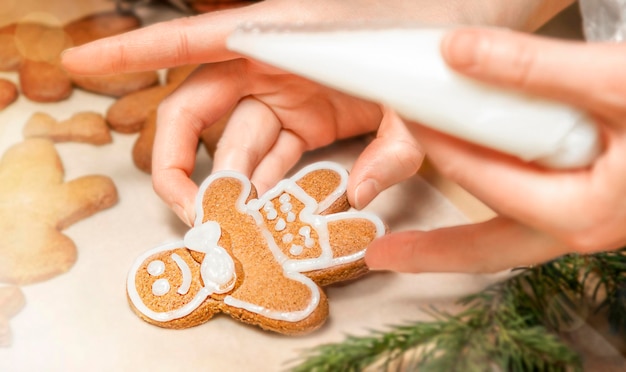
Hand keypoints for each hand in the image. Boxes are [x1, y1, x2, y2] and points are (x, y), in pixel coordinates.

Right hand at [61, 0, 473, 224]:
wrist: (458, 30)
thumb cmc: (423, 38)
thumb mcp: (407, 93)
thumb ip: (390, 147)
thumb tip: (356, 200)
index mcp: (275, 35)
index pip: (188, 42)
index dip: (129, 55)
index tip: (78, 65)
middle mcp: (269, 65)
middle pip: (197, 112)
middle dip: (182, 165)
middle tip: (190, 210)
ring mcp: (287, 95)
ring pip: (234, 144)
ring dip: (230, 186)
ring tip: (232, 225)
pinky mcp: (309, 118)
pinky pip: (272, 154)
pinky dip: (268, 185)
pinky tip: (269, 210)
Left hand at [366, 27, 625, 272]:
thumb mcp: (617, 83)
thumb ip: (534, 71)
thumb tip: (457, 52)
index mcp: (583, 209)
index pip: (484, 175)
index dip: (439, 139)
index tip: (407, 108)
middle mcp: (584, 228)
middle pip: (488, 246)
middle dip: (432, 252)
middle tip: (381, 256)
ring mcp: (590, 222)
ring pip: (508, 239)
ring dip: (457, 240)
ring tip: (408, 247)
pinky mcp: (595, 205)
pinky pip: (530, 217)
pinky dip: (494, 210)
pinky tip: (475, 199)